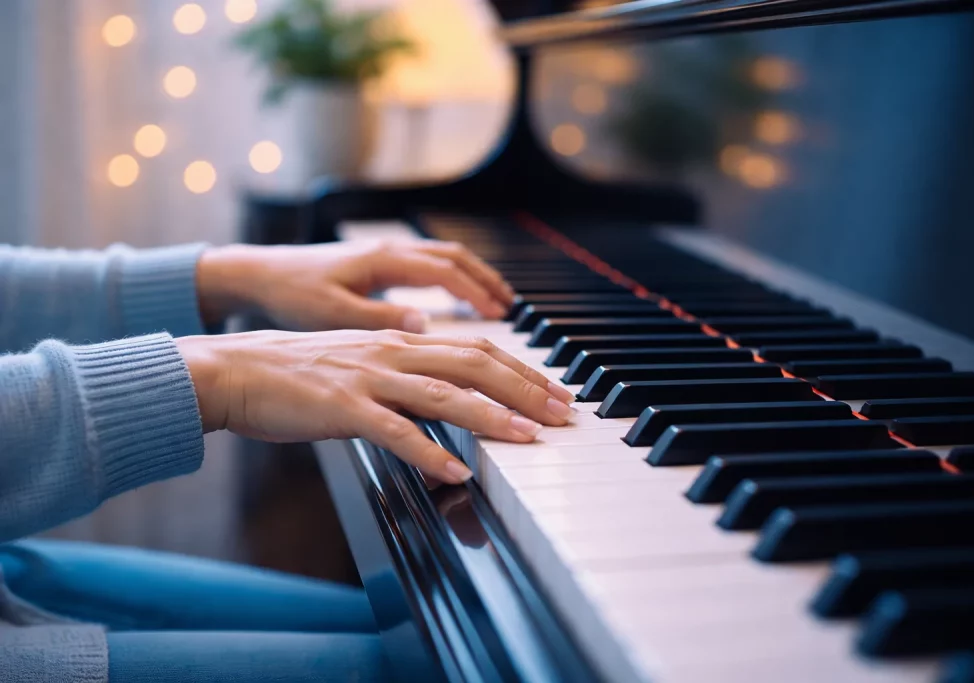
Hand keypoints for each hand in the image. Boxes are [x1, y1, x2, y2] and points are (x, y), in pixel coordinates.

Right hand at [176, 330, 575, 484]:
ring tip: (527, 438)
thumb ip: (405, 377)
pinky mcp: (341, 406)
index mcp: (400, 341)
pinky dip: (428, 451)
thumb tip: (447, 398)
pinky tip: (453, 472)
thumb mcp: (361, 364)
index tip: (553, 393)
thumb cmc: (297, 372)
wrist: (235, 370)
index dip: (521, 371)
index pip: (476, 350)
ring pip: (443, 393)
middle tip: (561, 414)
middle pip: (474, 363)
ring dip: (491, 416)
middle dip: (525, 389)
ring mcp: (368, 378)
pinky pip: (393, 431)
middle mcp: (392, 352)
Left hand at [196, 240, 514, 331]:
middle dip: (489, 283)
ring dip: (475, 278)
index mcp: (384, 260)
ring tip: (498, 302)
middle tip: (511, 306)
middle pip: (456, 260)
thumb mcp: (332, 312)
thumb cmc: (290, 293)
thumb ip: (380, 320)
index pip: (446, 272)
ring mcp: (386, 256)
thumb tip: (425, 327)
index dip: (478, 293)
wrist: (257, 275)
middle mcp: (390, 252)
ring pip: (445, 259)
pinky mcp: (378, 266)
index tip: (502, 315)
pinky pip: (429, 267)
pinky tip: (458, 300)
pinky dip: (454, 279)